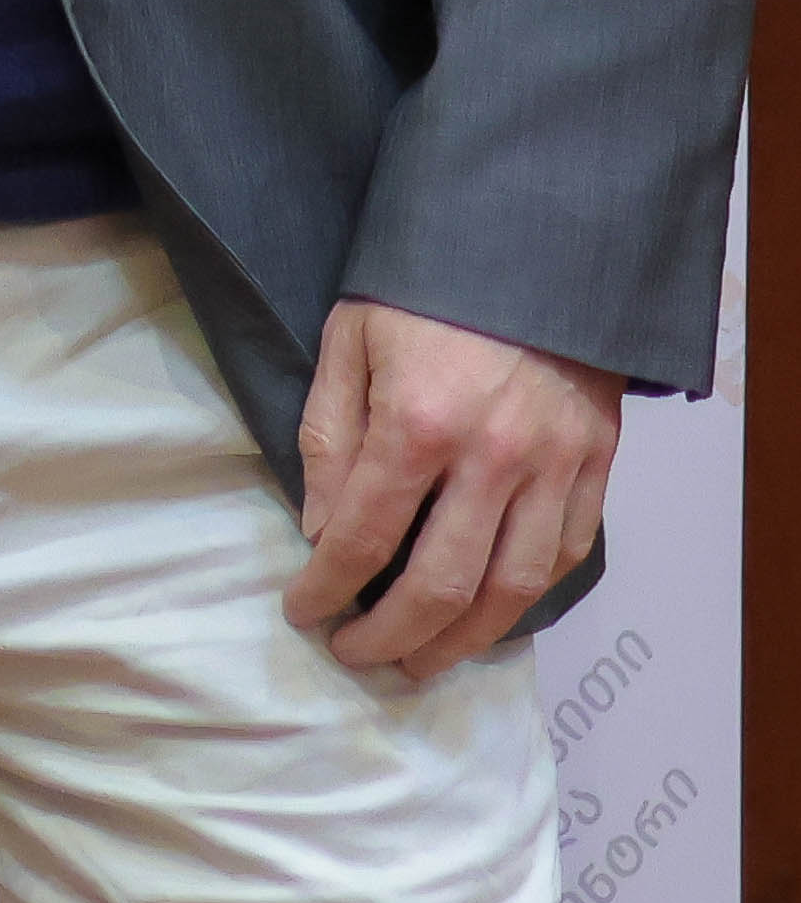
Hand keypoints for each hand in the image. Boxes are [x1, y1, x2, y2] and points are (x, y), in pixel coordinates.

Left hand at [289, 297, 624, 675]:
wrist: (532, 242)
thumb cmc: (423, 290)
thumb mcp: (348, 342)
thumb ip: (330, 439)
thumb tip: (322, 531)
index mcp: (418, 422)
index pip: (364, 538)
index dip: (327, 588)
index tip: (303, 612)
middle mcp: (494, 457)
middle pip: (442, 585)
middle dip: (391, 636)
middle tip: (356, 654)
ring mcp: (556, 465)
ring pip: (513, 589)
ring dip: (463, 641)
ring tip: (421, 660)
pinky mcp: (599, 464)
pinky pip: (567, 554)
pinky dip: (529, 599)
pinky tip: (491, 615)